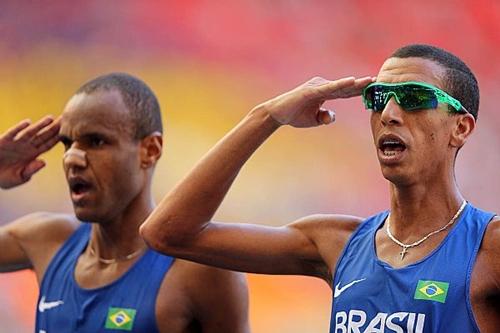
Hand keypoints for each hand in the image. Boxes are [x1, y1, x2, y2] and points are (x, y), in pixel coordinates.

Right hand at [0, 116, 60, 188]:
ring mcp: (15, 143)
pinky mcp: (3, 141)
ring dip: (40, 125)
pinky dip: (19, 128)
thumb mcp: (19, 178)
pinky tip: (27, 123)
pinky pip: (12, 133)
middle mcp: (26, 147)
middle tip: (65, 120)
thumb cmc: (3, 177)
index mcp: (32, 155)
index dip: (57, 139)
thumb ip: (31, 171)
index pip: (48, 145)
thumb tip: (43, 162)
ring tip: (50, 118)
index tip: (68, 133)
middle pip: (42, 136)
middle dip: (53, 128)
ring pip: (30, 132)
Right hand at [255, 76, 373, 127]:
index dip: (359, 90)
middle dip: (361, 84)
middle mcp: (322, 86)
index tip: (374, 89)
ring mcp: (316, 87)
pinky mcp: (310, 91)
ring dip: (354, 84)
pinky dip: (340, 85)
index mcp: (325, 93)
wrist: (277, 114)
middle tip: (378, 80)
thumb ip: (325, 117)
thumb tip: (332, 116)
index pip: (345, 91)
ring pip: (339, 86)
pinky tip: (351, 82)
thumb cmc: (295, 115)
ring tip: (369, 81)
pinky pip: (328, 88)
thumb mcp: (314, 120)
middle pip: (345, 86)